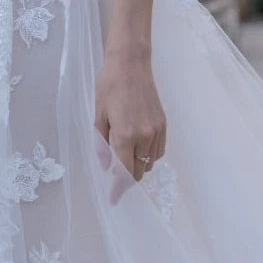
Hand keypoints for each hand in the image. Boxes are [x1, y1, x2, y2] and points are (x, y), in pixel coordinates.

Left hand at [94, 46, 165, 205]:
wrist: (131, 63)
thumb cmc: (109, 84)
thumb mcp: (98, 113)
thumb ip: (101, 141)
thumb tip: (105, 165)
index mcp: (124, 135)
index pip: (123, 173)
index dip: (118, 189)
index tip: (114, 200)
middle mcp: (144, 136)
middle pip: (138, 171)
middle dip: (127, 180)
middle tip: (116, 179)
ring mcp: (156, 130)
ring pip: (150, 162)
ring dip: (138, 166)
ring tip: (126, 160)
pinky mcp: (164, 124)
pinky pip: (159, 151)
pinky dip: (149, 156)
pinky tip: (139, 148)